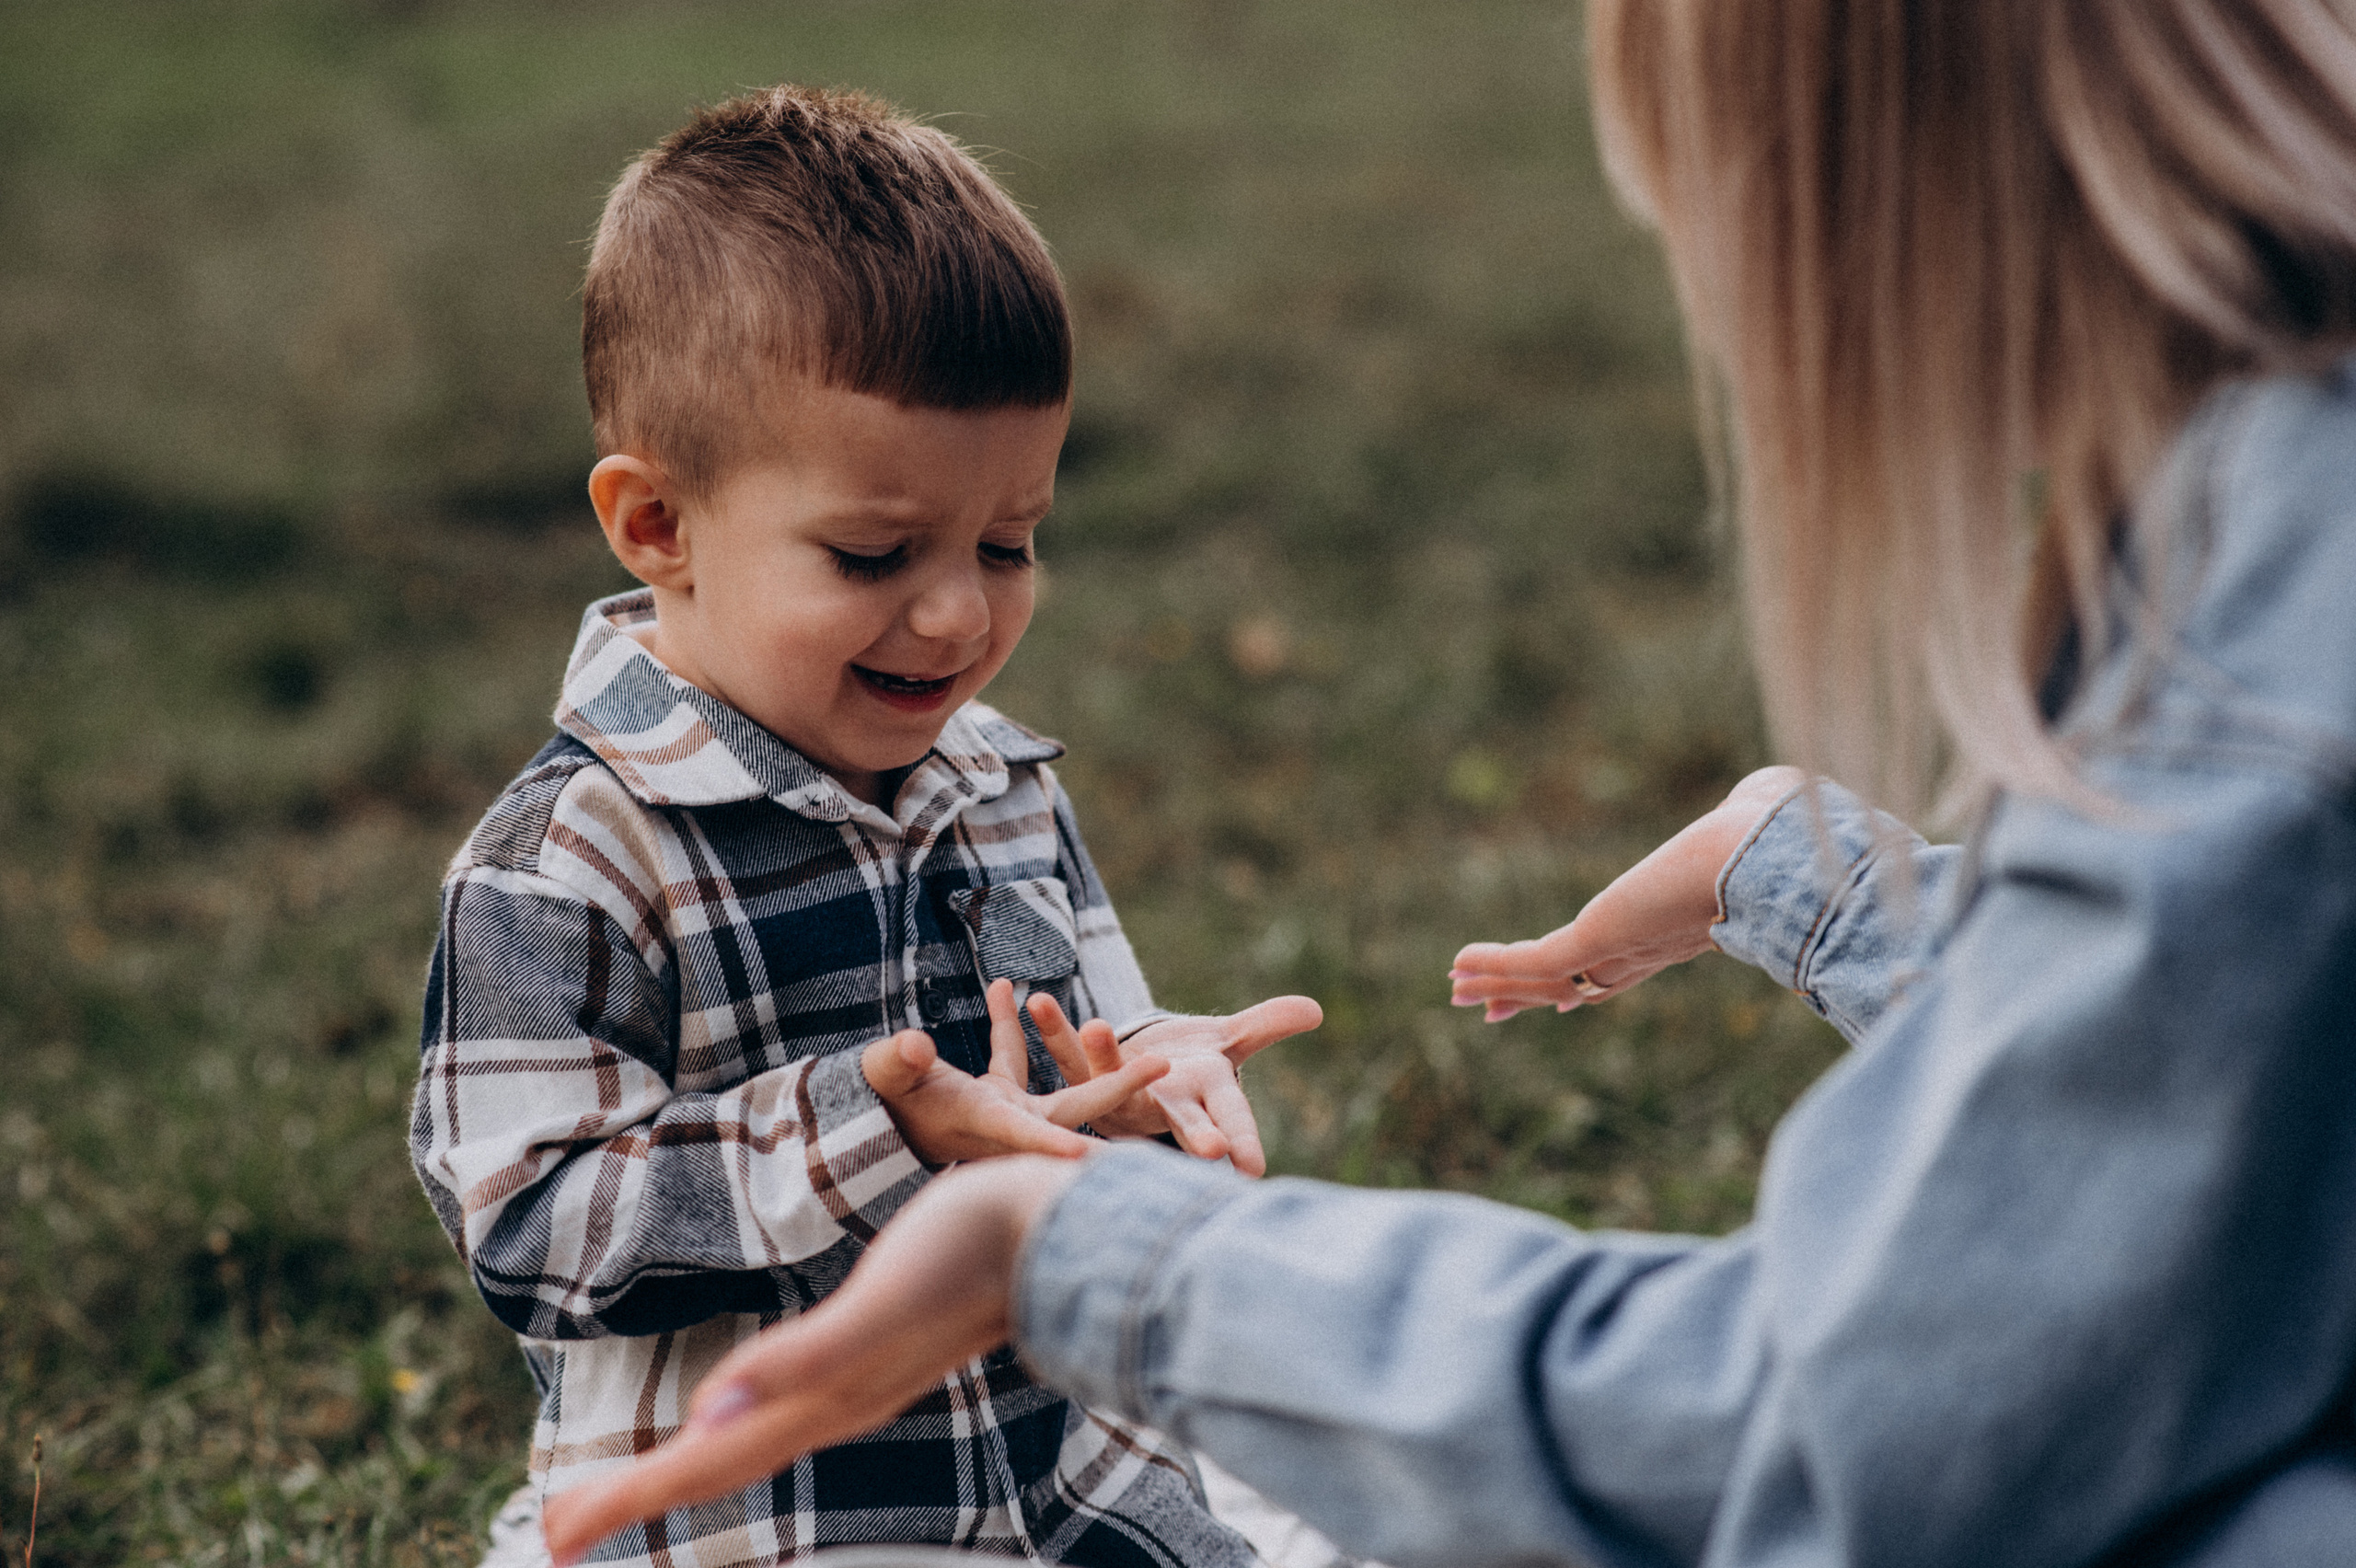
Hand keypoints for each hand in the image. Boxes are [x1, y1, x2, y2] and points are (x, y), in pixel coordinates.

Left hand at [540, 1156, 1079, 1566]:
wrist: (1061, 1230)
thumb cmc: (975, 1249)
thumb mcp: (885, 1300)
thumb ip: (806, 1358)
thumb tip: (710, 1413)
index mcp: (825, 1399)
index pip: (706, 1461)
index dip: (630, 1497)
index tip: (554, 1538)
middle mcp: (835, 1401)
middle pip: (717, 1463)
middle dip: (635, 1498)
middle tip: (554, 1535)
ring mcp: (856, 1379)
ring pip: (748, 1441)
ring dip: (679, 1470)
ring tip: (623, 1494)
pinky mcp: (873, 1348)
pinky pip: (783, 1404)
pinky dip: (737, 1423)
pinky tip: (725, 1416)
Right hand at [861, 979, 1168, 1164]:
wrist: (866, 1127)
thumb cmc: (876, 1104)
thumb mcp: (885, 1078)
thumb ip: (899, 1061)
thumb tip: (917, 1044)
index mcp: (983, 1124)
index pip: (1027, 1134)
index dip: (1054, 1144)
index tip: (1090, 1156)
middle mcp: (1005, 1123)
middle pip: (1073, 1108)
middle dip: (1119, 1088)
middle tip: (1164, 1065)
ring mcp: (1006, 1110)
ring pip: (1059, 1082)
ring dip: (1088, 1054)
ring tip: (1130, 1032)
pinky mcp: (996, 1095)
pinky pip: (1015, 1056)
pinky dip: (1011, 1024)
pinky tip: (1005, 985)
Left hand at [1024, 992, 1321, 1175]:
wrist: (1134, 1083)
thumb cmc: (1191, 1069)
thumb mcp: (1230, 1043)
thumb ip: (1266, 1026)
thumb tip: (1316, 1009)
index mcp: (1204, 1098)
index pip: (1231, 1119)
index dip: (1242, 1141)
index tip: (1254, 1168)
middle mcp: (1162, 1105)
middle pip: (1180, 1120)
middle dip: (1193, 1133)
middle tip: (1209, 1153)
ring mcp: (1117, 1096)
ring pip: (1111, 1081)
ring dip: (1103, 1055)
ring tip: (1098, 1026)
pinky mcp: (1080, 1078)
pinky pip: (1066, 1051)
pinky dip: (1053, 1027)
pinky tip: (1037, 1001)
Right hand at [1450, 766, 1805, 1020]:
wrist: (1777, 853)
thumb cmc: (1780, 829)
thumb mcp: (1757, 815)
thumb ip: (1748, 809)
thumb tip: (1764, 791)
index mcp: (1682, 929)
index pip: (1620, 964)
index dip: (1582, 977)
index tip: (1561, 994)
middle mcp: (1651, 948)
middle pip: (1576, 985)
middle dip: (1530, 997)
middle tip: (1488, 1011)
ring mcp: (1624, 947)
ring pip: (1550, 978)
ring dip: (1500, 983)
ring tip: (1456, 989)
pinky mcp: (1603, 939)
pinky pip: (1537, 960)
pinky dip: (1496, 965)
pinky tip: (1460, 965)